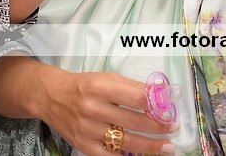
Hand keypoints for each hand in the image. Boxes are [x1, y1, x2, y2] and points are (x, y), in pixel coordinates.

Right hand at [40, 67, 174, 154]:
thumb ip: (132, 87)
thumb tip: (159, 95)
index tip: (171, 108)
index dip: (156, 104)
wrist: (51, 96)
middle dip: (158, 127)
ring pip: (124, 141)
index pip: (135, 97)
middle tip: (174, 128)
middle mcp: (93, 109)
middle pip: (133, 121)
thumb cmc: (84, 85)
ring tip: (167, 148)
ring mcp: (87, 130)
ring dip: (149, 147)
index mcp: (100, 87)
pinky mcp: (82, 145)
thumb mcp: (107, 77)